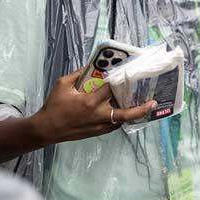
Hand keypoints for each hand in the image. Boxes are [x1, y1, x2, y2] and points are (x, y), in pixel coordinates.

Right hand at [32, 69, 156, 143]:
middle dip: (141, 108)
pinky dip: (120, 119)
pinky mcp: (97, 133)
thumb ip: (78, 74)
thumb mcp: (63, 84)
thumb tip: (91, 66)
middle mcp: (98, 115)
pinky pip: (114, 126)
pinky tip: (125, 111)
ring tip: (143, 105)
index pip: (111, 88)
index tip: (131, 74)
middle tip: (153, 102)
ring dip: (132, 114)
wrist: (46, 129)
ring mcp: (98, 126)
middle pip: (125, 112)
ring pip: (121, 121)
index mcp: (89, 101)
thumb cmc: (53, 105)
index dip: (122, 80)